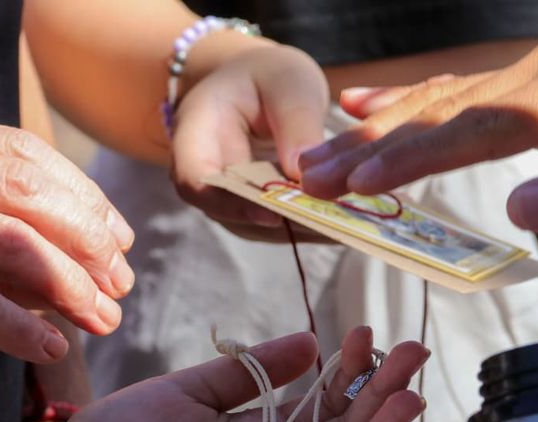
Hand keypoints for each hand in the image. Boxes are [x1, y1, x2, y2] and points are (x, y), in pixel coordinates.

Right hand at [0, 113, 135, 375]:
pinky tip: (51, 347)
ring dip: (69, 283)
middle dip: (87, 239)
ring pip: (8, 240)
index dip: (84, 197)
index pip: (24, 153)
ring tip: (102, 318)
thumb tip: (88, 265)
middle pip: (25, 189)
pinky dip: (20, 326)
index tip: (120, 239)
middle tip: (120, 283)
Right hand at [170, 43, 330, 241]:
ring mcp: (224, 196)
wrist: (258, 85)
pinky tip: (342, 222)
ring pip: (254, 226)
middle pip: (228, 211)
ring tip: (342, 226)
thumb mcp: (288, 81)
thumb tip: (301, 177)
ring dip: (296, 229)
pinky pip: (275, 226)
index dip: (228, 202)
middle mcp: (203, 172)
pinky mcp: (250, 209)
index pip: (195, 179)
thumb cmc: (269, 76)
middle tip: (327, 224)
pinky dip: (306, 226)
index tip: (272, 213)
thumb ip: (295, 122)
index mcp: (196, 131)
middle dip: (277, 220)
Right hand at [299, 35, 537, 245]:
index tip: (360, 182)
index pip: (477, 126)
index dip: (415, 156)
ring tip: (321, 157)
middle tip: (313, 177)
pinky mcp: (529, 91)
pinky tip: (363, 104)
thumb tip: (518, 208)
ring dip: (378, 130)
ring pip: (440, 101)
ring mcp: (534, 76)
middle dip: (375, 145)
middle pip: (444, 109)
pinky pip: (457, 98)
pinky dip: (407, 105)